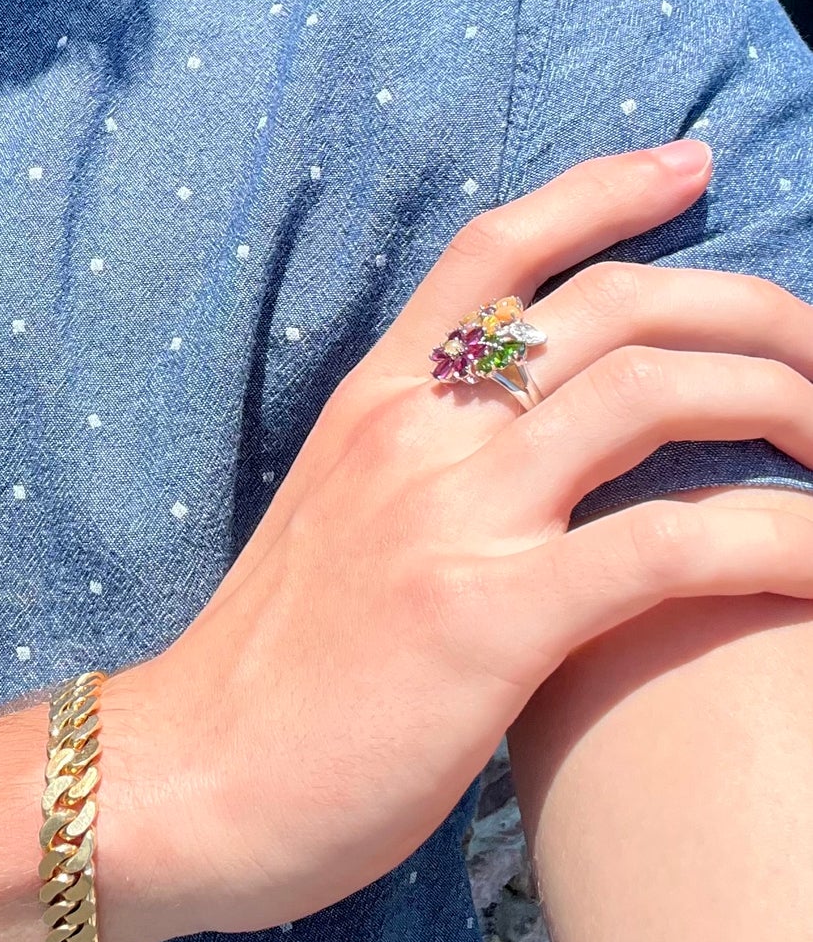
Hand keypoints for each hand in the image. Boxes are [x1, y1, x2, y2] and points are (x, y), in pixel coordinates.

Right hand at [99, 138, 812, 941]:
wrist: (190, 775)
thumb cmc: (269, 667)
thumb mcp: (335, 524)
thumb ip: (422, 469)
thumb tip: (523, 455)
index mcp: (373, 402)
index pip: (496, 251)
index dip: (603, 189)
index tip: (690, 166)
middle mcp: (416, 431)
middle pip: (615, 306)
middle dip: (751, 308)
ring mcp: (452, 516)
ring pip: (658, 393)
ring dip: (786, 403)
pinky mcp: (492, 616)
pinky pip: (675, 545)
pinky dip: (782, 541)